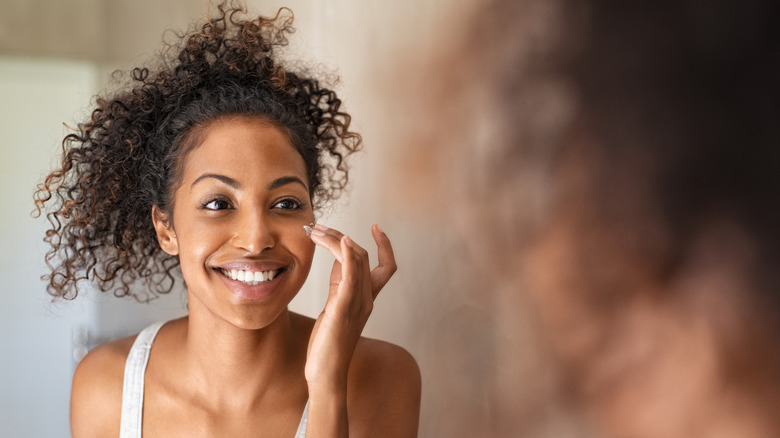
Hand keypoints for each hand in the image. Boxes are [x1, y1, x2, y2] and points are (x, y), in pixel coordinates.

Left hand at [305, 223, 396, 390]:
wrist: (326, 372)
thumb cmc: (328, 342)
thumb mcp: (335, 306)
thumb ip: (339, 283)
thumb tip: (337, 257)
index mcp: (367, 299)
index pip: (386, 266)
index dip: (385, 245)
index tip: (376, 226)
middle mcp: (367, 299)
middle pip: (364, 256)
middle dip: (341, 236)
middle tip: (318, 227)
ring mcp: (357, 303)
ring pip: (356, 260)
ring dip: (337, 239)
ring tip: (316, 231)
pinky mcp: (343, 308)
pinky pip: (351, 276)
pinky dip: (347, 255)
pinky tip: (342, 241)